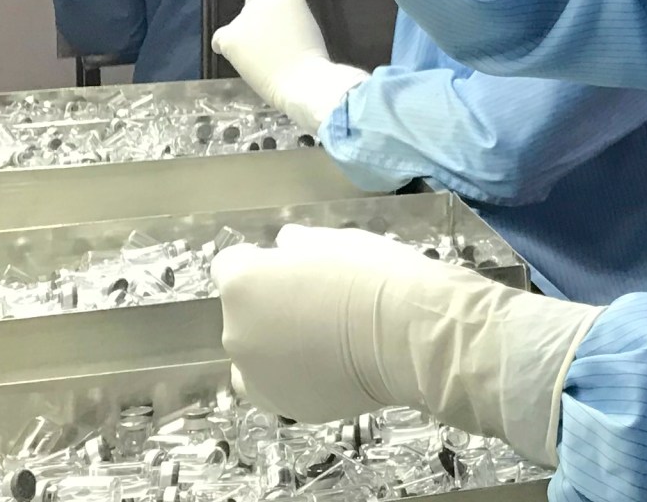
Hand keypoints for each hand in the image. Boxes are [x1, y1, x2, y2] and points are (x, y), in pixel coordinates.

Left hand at [211, 0, 367, 134]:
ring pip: (235, 28)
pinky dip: (226, 50)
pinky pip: (219, 40)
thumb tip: (264, 29)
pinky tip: (243, 62)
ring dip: (245, 41)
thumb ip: (283, 19)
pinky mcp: (231, 37)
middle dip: (256, 26)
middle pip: (249, 11)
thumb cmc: (311, 60)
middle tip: (271, 48)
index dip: (267, 13)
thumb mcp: (304, 26)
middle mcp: (263, 0)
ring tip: (264, 61)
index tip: (276, 30)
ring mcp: (245, 18)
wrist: (305, 81)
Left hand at [215, 225, 600, 466]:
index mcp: (243, 284)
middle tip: (319, 303)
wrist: (414, 337)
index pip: (232, 265)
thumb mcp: (337, 240)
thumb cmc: (378, 277)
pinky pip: (277, 386)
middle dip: (271, 305)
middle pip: (244, 312)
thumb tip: (285, 249)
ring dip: (275, 345)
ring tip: (324, 340)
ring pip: (255, 354)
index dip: (264, 263)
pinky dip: (294, 376)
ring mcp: (257, 376)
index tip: (295, 267)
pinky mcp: (284, 407)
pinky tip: (331, 365)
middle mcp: (236, 332)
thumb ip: (298, 244)